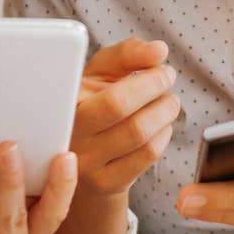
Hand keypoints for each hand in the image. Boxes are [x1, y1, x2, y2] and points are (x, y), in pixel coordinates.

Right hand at [69, 39, 179, 196]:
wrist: (84, 150)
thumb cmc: (94, 100)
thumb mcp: (102, 70)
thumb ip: (128, 53)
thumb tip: (158, 51)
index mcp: (64, 104)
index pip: (111, 97)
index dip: (147, 81)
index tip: (162, 68)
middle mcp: (69, 136)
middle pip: (126, 115)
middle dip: (157, 91)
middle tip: (168, 79)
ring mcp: (85, 164)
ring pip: (139, 136)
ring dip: (165, 113)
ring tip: (168, 101)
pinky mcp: (105, 182)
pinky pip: (146, 156)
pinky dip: (163, 135)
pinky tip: (161, 126)